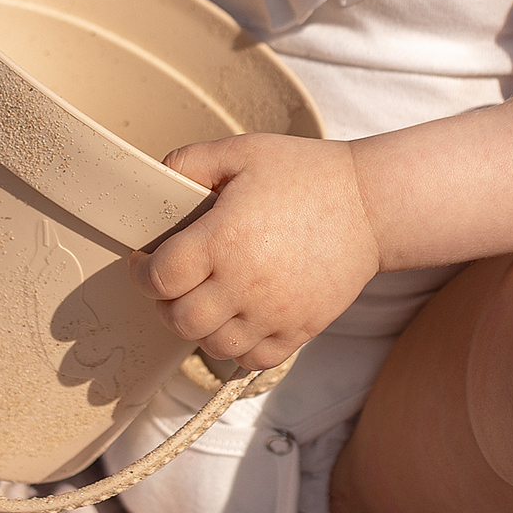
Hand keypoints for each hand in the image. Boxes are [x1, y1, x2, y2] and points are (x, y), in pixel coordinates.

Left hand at [129, 134, 380, 368]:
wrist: (371, 205)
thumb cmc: (306, 174)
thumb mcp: (244, 151)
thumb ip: (191, 162)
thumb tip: (155, 180)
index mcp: (223, 240)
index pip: (159, 278)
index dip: (142, 272)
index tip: (145, 262)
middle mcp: (245, 284)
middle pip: (179, 320)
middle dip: (164, 303)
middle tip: (172, 284)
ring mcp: (274, 314)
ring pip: (212, 346)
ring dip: (199, 327)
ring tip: (205, 300)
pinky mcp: (299, 330)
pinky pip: (252, 360)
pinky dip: (236, 347)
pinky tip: (237, 320)